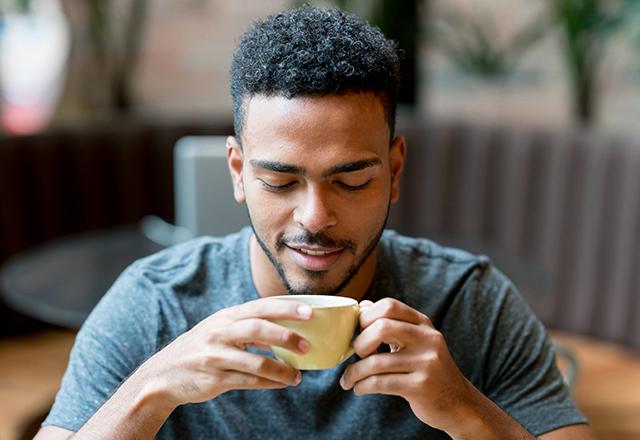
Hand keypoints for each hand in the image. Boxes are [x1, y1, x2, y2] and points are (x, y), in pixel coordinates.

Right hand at [136, 297, 312, 408]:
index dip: (286, 308)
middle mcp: (220, 332)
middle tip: (307, 345)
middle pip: (258, 328)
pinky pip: (248, 381)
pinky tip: (282, 383)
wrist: (164, 374)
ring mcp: (216, 356)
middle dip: (286, 335)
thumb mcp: (220, 328)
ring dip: (281, 370)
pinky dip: (269, 383)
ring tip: (297, 375)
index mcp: (226, 316)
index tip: (310, 311)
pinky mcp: (214, 378)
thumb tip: (288, 324)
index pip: (261, 306)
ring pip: (255, 362)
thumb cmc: (202, 347)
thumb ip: (248, 324)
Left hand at [339, 298, 478, 433]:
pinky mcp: (420, 386)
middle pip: (382, 327)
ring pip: (376, 362)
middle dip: (360, 342)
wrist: (459, 404)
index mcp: (423, 324)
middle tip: (355, 354)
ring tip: (348, 379)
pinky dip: (363, 386)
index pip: (389, 305)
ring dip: (355, 372)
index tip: (358, 330)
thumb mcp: (417, 342)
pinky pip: (381, 383)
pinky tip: (359, 389)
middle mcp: (427, 339)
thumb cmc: (428, 370)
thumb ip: (392, 323)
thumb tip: (363, 306)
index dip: (367, 316)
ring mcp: (426, 363)